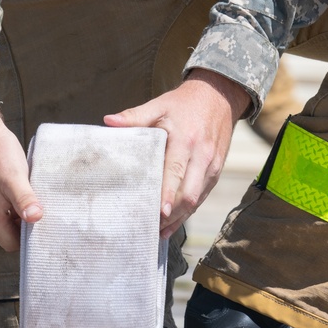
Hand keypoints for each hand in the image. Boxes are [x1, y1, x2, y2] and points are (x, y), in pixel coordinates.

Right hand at [0, 95, 39, 251]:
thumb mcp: (16, 175)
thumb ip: (25, 200)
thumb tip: (35, 219)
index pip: (12, 243)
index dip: (26, 233)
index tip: (36, 216)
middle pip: (0, 232)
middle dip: (15, 220)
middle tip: (28, 198)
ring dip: (3, 209)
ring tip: (13, 187)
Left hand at [104, 70, 250, 238]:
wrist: (219, 96)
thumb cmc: (184, 103)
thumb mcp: (159, 105)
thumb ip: (134, 116)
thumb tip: (108, 122)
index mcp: (185, 140)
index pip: (176, 172)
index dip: (168, 195)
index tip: (159, 213)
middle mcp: (201, 156)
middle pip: (189, 194)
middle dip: (173, 215)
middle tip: (152, 228)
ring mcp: (212, 165)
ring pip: (197, 199)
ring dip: (180, 218)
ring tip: (160, 231)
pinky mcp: (216, 170)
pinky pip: (203, 196)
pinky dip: (189, 211)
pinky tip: (174, 222)